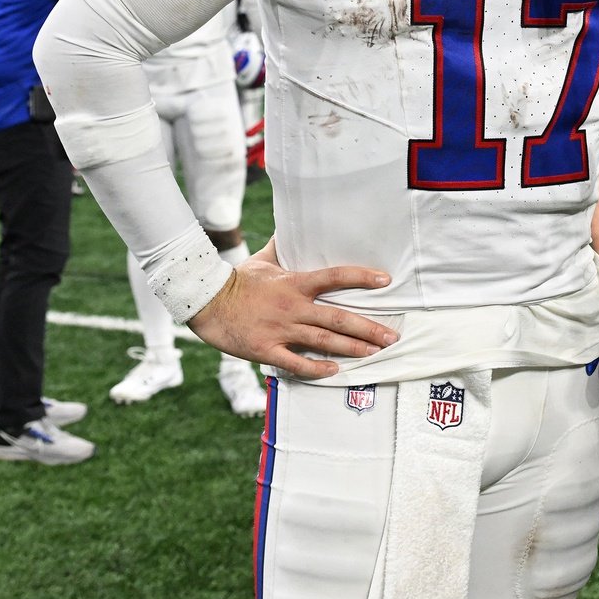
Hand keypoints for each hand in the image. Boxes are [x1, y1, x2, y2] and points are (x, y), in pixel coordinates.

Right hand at [188, 236, 399, 378]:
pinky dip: (317, 368)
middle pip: (339, 318)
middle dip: (369, 328)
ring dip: (353, 348)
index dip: (362, 278)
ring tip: (374, 353)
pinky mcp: (267, 349)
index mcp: (294, 283)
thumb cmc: (237, 280)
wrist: (206, 301)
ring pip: (324, 341)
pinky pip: (296, 362)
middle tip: (391, 336)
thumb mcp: (262, 260)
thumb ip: (282, 247)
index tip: (385, 280)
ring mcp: (281, 329)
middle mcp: (293, 307)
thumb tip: (292, 227)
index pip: (335, 276)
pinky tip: (335, 371)